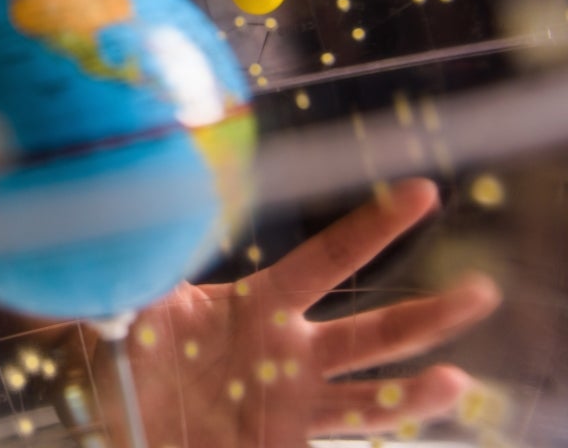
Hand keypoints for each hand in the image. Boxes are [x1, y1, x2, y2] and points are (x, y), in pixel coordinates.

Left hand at [96, 177, 500, 446]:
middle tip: (481, 292)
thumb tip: (135, 208)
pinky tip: (423, 419)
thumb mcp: (139, 307)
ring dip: (418, 392)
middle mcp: (292, 349)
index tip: (423, 192)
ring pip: (373, 394)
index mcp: (262, 304)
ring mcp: (296, 400)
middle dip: (430, 314)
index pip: (329, 258)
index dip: (374, 227)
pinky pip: (347, 435)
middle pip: (374, 330)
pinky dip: (386, 424)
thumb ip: (145, 266)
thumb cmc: (137, 356)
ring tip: (455, 382)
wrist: (132, 422)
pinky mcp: (287, 441)